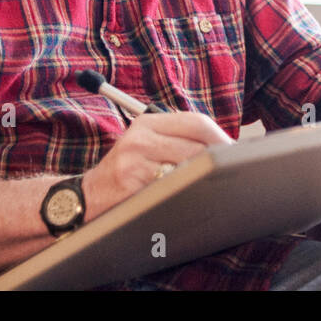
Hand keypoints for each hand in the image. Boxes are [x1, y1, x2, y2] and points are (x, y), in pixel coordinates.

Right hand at [81, 111, 231, 219]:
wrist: (86, 198)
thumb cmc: (125, 173)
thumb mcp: (145, 145)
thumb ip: (176, 139)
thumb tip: (222, 146)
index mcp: (147, 122)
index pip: (196, 122)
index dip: (220, 137)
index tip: (235, 151)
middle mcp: (140, 136)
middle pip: (196, 143)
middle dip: (218, 159)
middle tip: (231, 171)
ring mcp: (135, 159)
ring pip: (187, 165)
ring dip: (204, 176)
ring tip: (213, 183)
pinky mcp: (132, 183)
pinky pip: (171, 185)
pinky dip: (185, 190)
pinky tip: (190, 195)